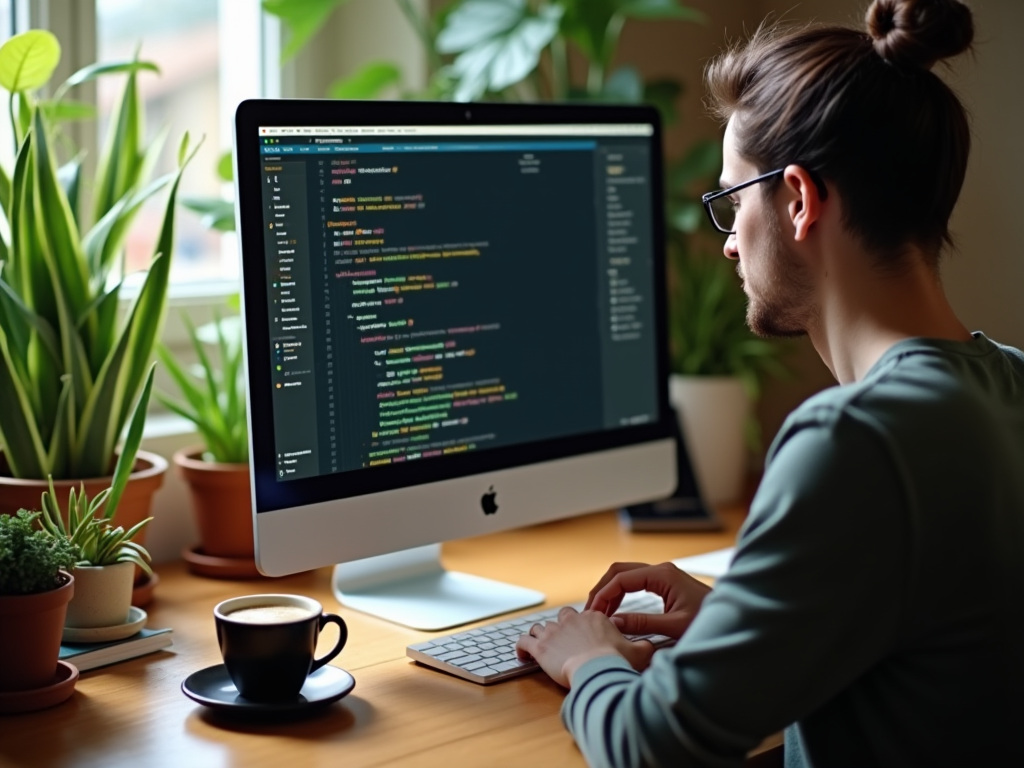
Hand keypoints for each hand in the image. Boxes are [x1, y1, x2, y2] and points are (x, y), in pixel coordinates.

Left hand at [515, 607, 654, 687]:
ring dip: (539, 636)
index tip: (584, 638)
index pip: (584, 616)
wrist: (597, 670)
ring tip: (540, 648)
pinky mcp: (540, 647)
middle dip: (561, 627)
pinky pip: (522, 642)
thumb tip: (651, 647)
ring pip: (539, 627)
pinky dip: (520, 648)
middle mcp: (572, 620)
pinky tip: (522, 656)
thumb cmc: (617, 661)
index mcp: (594, 618)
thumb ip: (644, 647)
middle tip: (562, 641)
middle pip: (562, 616)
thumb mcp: (638, 652)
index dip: (583, 627)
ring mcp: (554, 632)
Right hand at [585, 561, 712, 639]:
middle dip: (602, 589)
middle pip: (619, 571)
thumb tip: (613, 622)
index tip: (593, 613)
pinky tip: (615, 610)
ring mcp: (663, 575)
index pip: (621, 578)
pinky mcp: (665, 584)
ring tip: (599, 613)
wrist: (735, 621)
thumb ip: (643, 624)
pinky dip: (620, 593)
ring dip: (610, 591)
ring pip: (626, 575)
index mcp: (662, 575)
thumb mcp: (675, 627)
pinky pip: (635, 582)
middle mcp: (661, 570)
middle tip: (590, 611)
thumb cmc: (709, 623)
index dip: (603, 595)